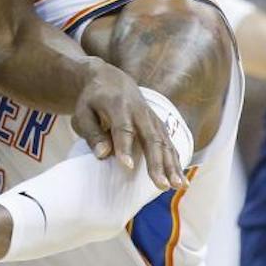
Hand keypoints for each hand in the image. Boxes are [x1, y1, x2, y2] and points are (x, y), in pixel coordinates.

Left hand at [73, 59, 185, 189]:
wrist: (112, 80)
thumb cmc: (93, 100)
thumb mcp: (83, 112)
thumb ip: (92, 133)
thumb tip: (102, 154)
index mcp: (118, 106)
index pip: (123, 128)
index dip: (125, 147)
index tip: (127, 166)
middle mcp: (140, 111)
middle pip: (151, 138)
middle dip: (157, 163)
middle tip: (161, 185)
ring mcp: (152, 118)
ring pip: (165, 143)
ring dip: (172, 165)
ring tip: (177, 186)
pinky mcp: (159, 125)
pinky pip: (170, 144)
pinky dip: (176, 162)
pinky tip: (181, 181)